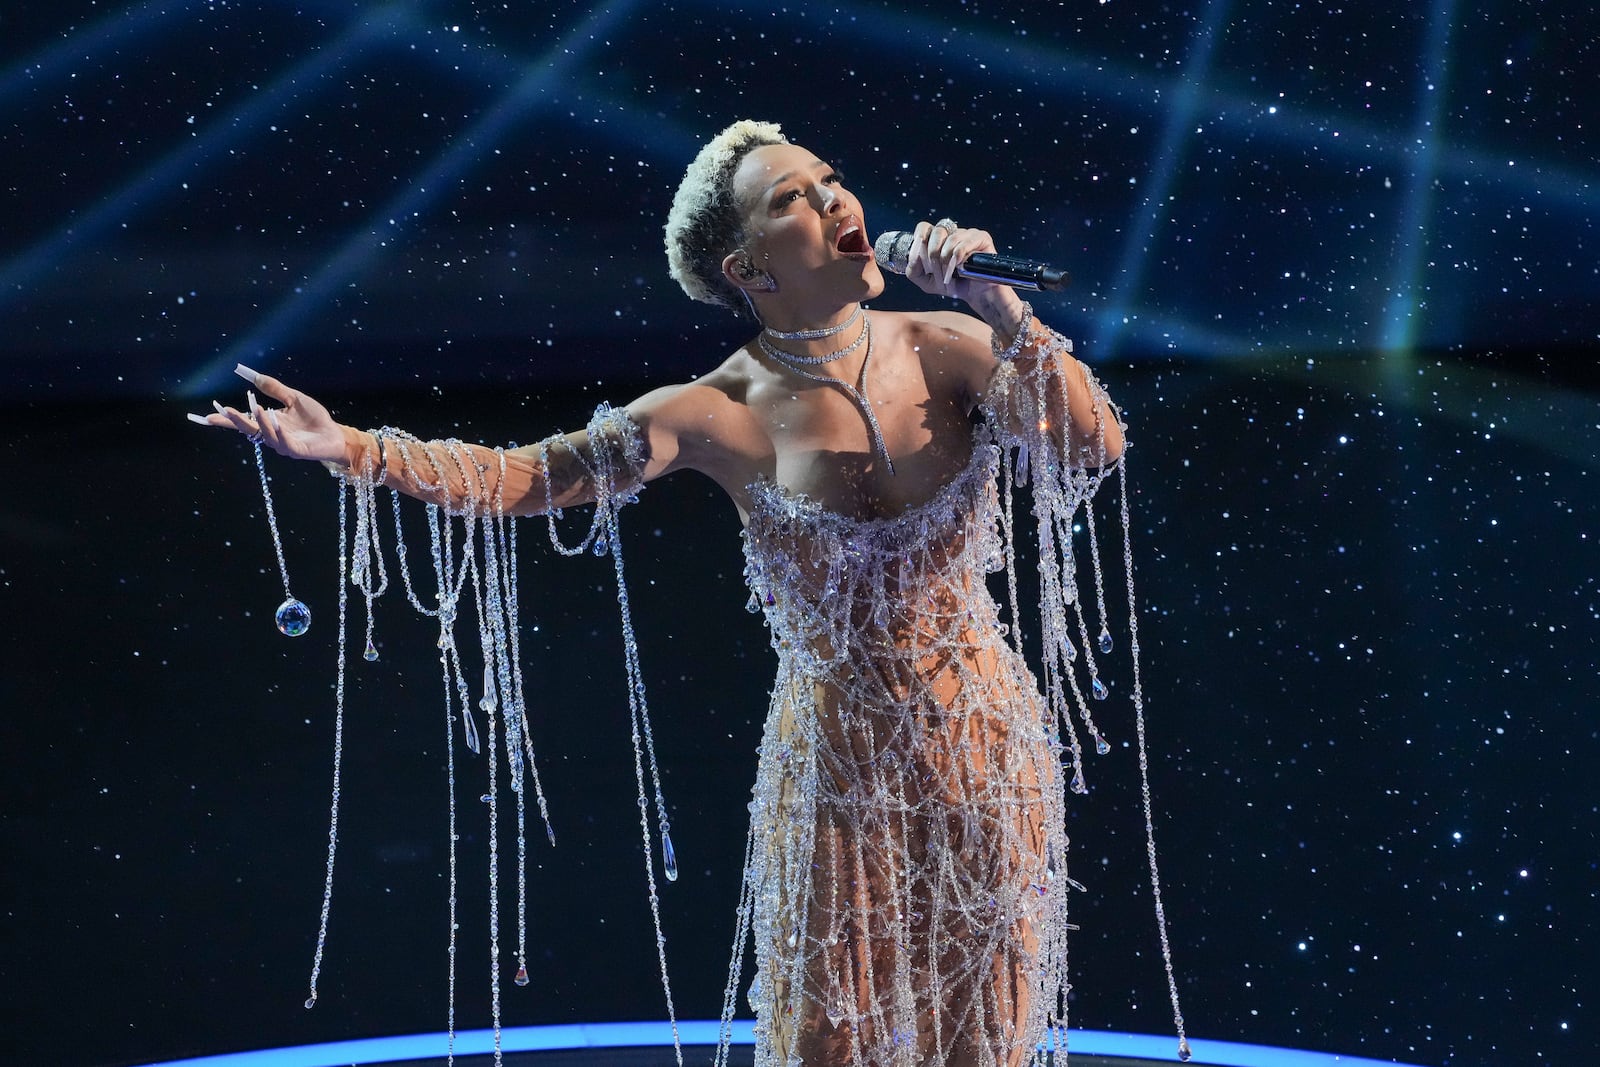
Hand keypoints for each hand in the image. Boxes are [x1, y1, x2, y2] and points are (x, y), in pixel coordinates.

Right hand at [187, 364, 348, 464]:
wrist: (335, 434)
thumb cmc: (315, 419)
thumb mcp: (294, 398)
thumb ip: (275, 389)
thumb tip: (254, 375)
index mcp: (268, 422)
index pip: (243, 420)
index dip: (226, 419)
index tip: (206, 416)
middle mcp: (272, 435)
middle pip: (249, 429)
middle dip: (236, 420)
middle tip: (224, 411)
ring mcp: (283, 444)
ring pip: (266, 435)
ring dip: (260, 421)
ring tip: (256, 407)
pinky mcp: (297, 450)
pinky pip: (285, 442)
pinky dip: (278, 432)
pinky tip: (276, 421)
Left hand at [902, 218, 1026, 332]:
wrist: (975, 295)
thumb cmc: (952, 285)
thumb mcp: (926, 282)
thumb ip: (913, 270)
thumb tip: (914, 257)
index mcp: (937, 239)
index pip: (923, 227)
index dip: (919, 241)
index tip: (919, 258)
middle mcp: (952, 232)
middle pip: (936, 232)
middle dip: (933, 255)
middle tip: (937, 270)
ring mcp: (967, 233)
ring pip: (950, 239)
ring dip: (946, 260)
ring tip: (951, 273)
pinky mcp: (981, 238)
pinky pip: (965, 243)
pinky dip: (959, 256)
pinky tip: (961, 266)